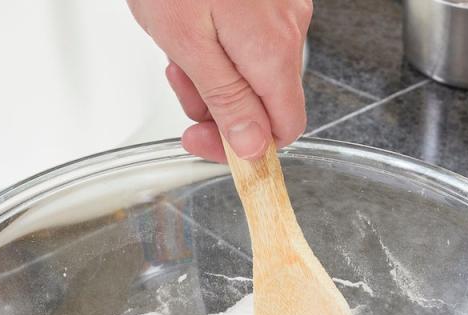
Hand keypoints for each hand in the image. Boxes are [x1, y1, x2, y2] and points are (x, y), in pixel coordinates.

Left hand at [128, 0, 311, 161]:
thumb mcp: (189, 45)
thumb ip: (227, 101)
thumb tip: (252, 148)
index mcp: (273, 52)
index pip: (284, 129)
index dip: (245, 148)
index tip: (206, 142)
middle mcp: (289, 30)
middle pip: (266, 100)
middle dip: (219, 106)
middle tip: (181, 88)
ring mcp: (283, 8)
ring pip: (254, 70)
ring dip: (214, 74)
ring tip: (178, 48)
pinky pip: (251, 38)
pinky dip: (220, 44)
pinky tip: (193, 26)